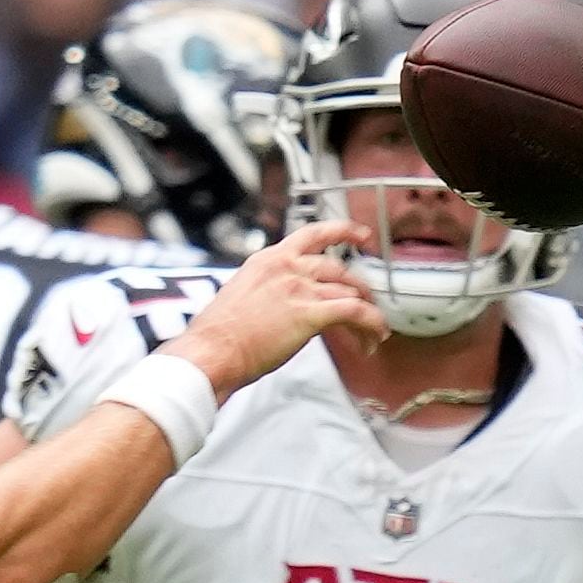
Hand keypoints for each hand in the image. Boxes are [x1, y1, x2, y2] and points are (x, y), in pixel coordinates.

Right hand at [169, 218, 383, 397]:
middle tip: (367, 299)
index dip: (342, 231)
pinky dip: (370, 324)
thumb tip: (274, 306)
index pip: (312, 235)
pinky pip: (355, 313)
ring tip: (371, 331)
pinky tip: (373, 337)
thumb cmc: (215, 335)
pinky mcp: (311, 314)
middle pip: (339, 267)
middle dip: (359, 286)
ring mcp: (300, 289)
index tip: (359, 234)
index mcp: (268, 261)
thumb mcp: (237, 296)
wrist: (210, 352)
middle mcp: (287, 269)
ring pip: (350, 291)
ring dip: (367, 311)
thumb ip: (263, 292)